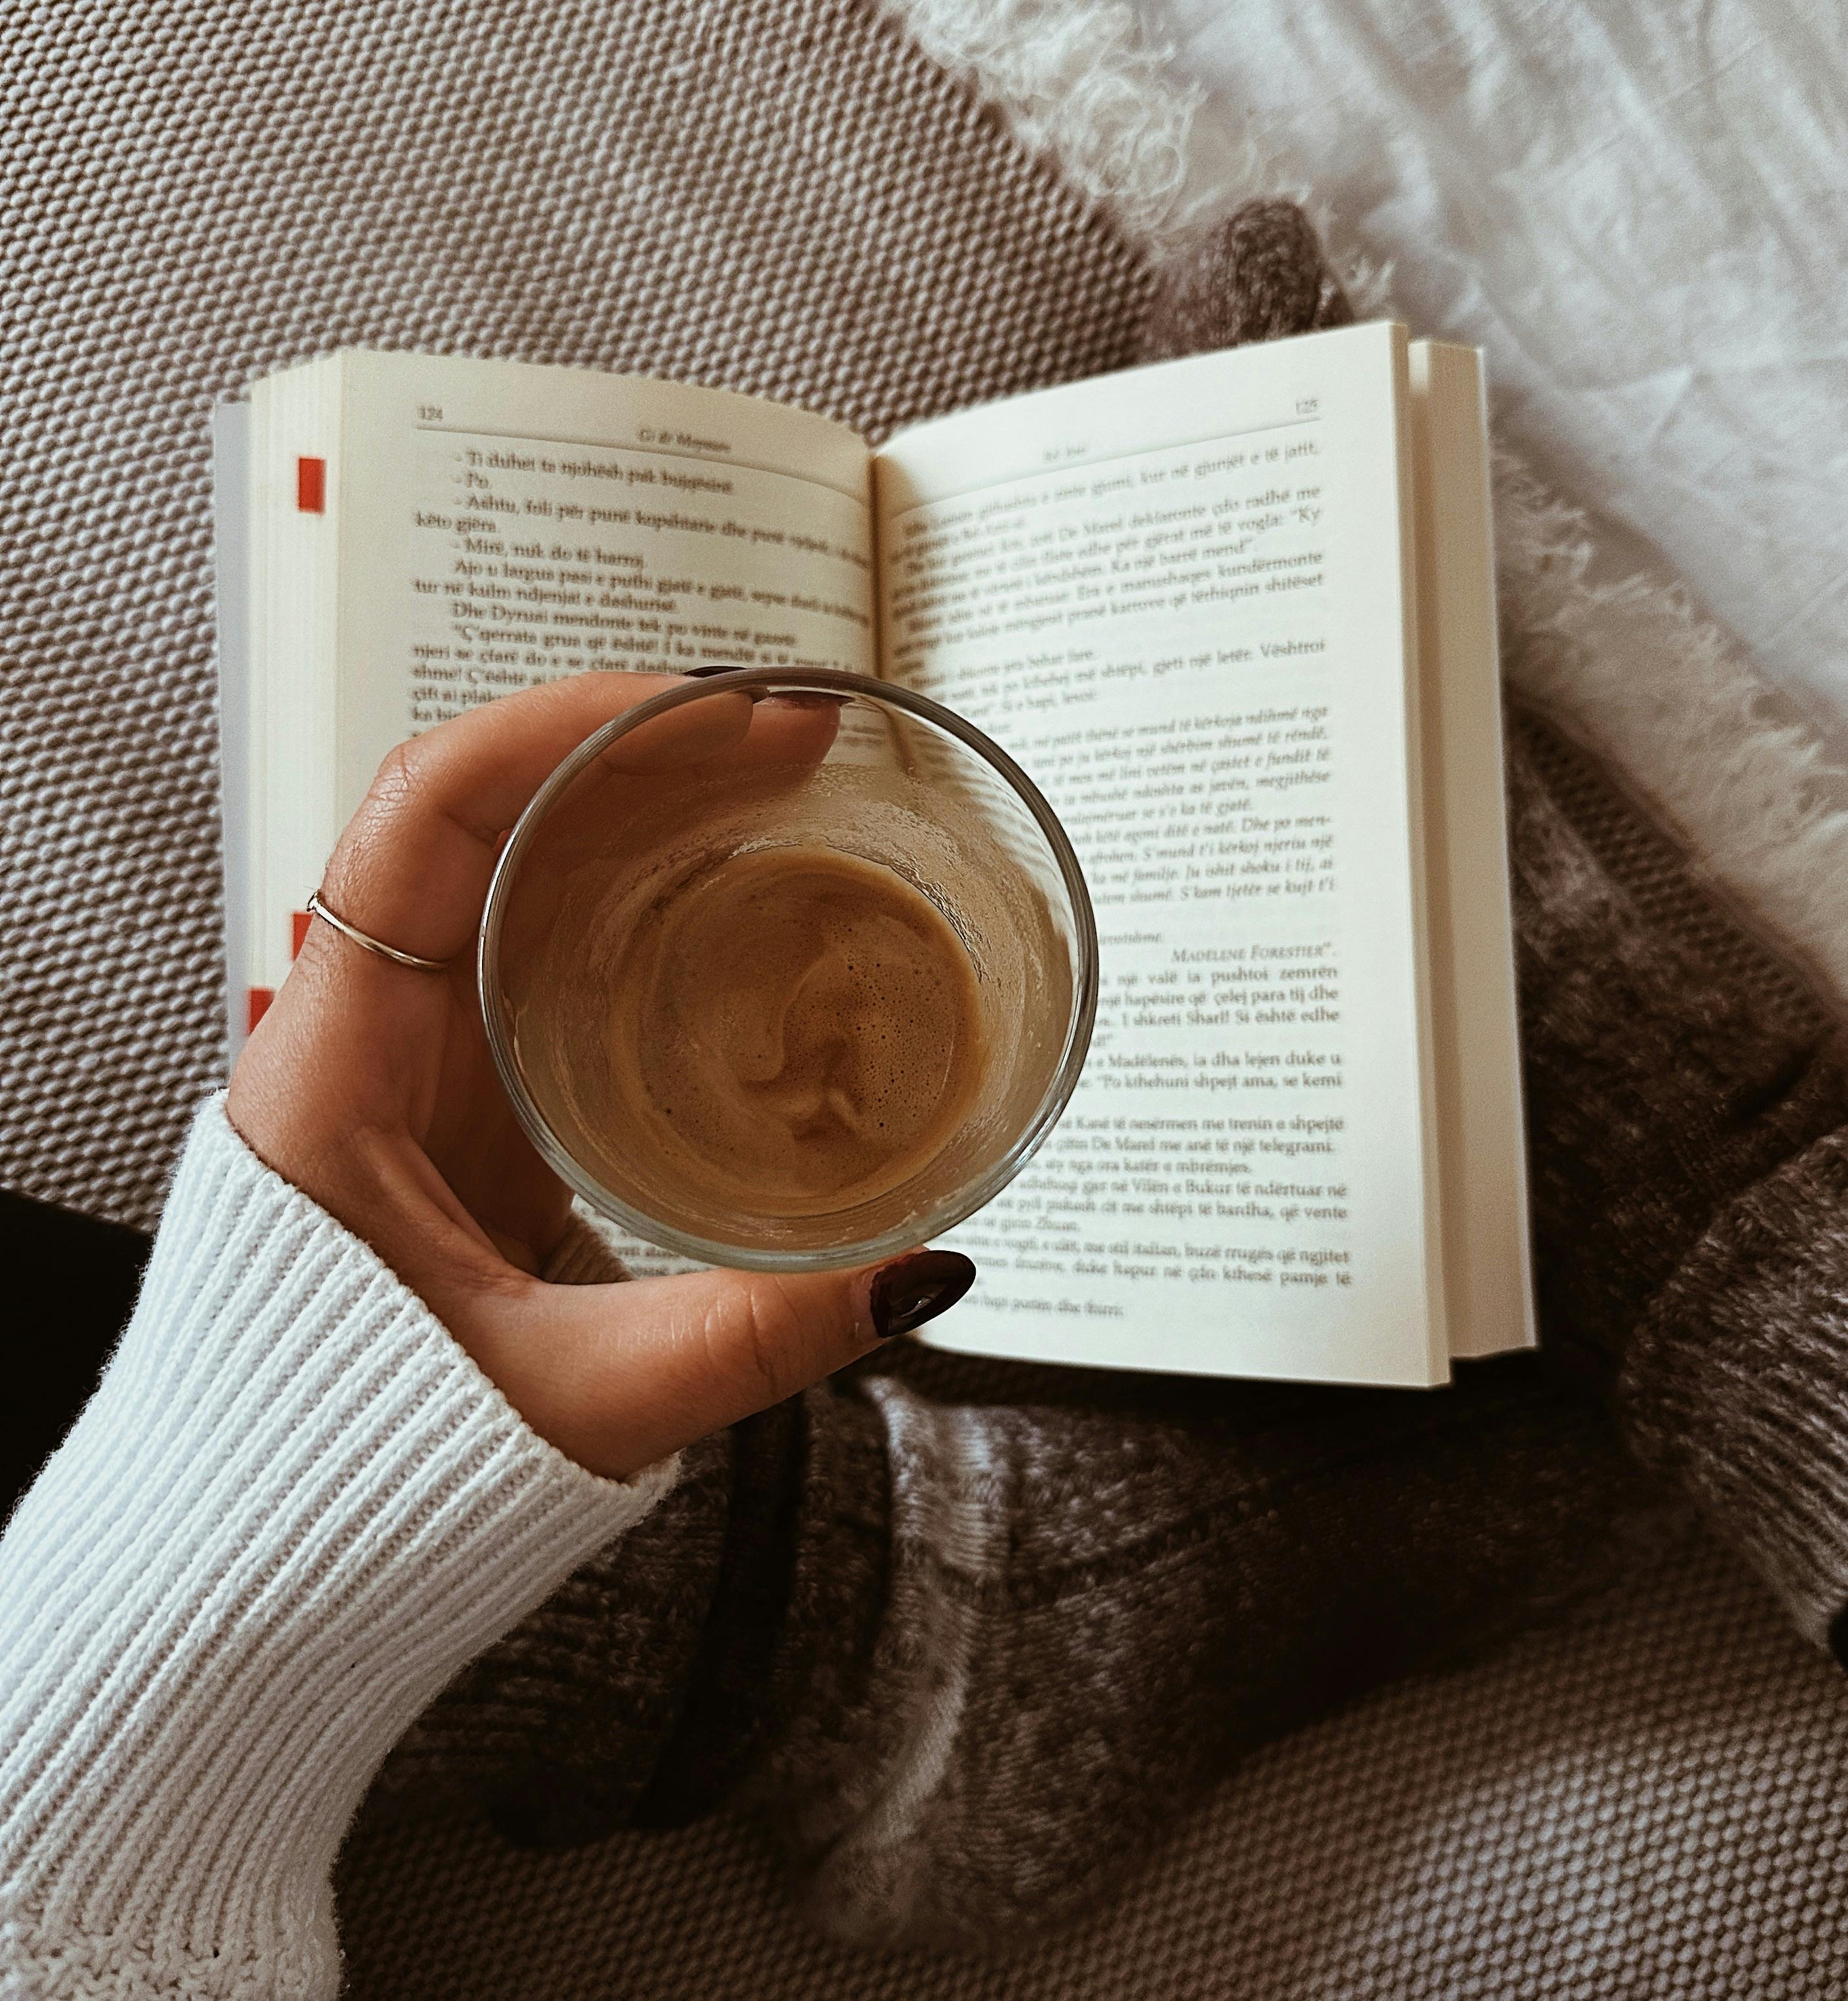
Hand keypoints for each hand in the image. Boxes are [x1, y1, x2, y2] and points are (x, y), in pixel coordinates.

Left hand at [228, 672, 972, 1479]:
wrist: (266, 1541)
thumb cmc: (356, 1473)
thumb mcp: (573, 1397)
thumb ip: (750, 1335)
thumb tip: (919, 1269)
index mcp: (339, 1072)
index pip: (427, 817)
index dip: (568, 730)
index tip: (715, 712)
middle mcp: (361, 1033)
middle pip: (490, 813)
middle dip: (645, 748)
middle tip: (796, 737)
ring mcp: (409, 1055)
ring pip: (518, 869)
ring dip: (643, 806)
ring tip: (778, 780)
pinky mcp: (457, 1091)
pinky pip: (541, 944)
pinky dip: (635, 893)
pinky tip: (729, 888)